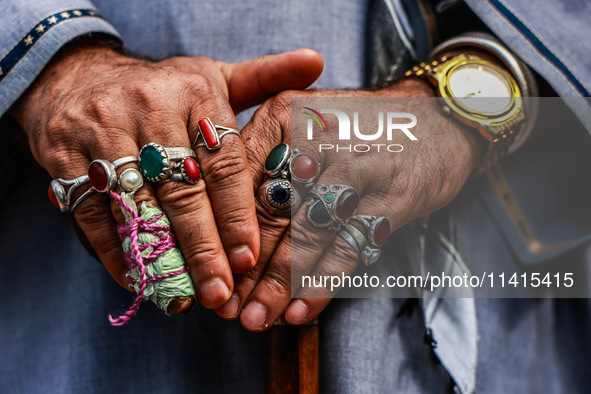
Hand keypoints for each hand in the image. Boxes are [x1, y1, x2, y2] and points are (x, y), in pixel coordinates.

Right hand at [9, 41, 322, 308]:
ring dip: (160, 256)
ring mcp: (102, 130)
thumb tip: (316, 63)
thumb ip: (264, 78)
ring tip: (184, 295)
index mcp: (195, 92)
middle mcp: (149, 108)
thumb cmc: (163, 87)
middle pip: (182, 190)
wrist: (78, 76)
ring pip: (137, 205)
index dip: (237, 212)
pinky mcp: (64, 154)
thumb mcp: (213, 76)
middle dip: (204, 246)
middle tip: (220, 292)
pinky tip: (137, 279)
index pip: (224, 160)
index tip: (249, 256)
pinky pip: (91, 212)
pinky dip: (114, 250)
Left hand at [216, 78, 482, 328]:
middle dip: (245, 266)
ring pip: (306, 234)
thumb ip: (265, 169)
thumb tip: (225, 238)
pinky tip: (300, 311)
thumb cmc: (356, 133)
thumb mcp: (304, 133)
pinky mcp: (393, 195)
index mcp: (284, 116)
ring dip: (278, 283)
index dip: (221, 231)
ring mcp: (358, 165)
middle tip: (224, 307)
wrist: (436, 120)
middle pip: (269, 211)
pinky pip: (348, 247)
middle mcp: (316, 137)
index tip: (209, 271)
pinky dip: (322, 283)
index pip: (238, 180)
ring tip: (255, 319)